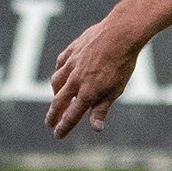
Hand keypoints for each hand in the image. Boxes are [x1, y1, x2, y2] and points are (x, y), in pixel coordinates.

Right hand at [47, 15, 144, 138]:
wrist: (119, 35)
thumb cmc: (122, 64)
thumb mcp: (116, 90)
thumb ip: (102, 109)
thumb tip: (96, 129)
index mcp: (86, 93)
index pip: (71, 115)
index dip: (64, 127)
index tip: (57, 135)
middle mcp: (74, 80)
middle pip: (59, 101)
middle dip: (53, 114)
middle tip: (49, 123)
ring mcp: (70, 64)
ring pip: (56, 82)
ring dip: (55, 93)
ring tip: (56, 98)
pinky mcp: (71, 51)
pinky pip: (60, 64)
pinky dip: (59, 72)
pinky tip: (61, 73)